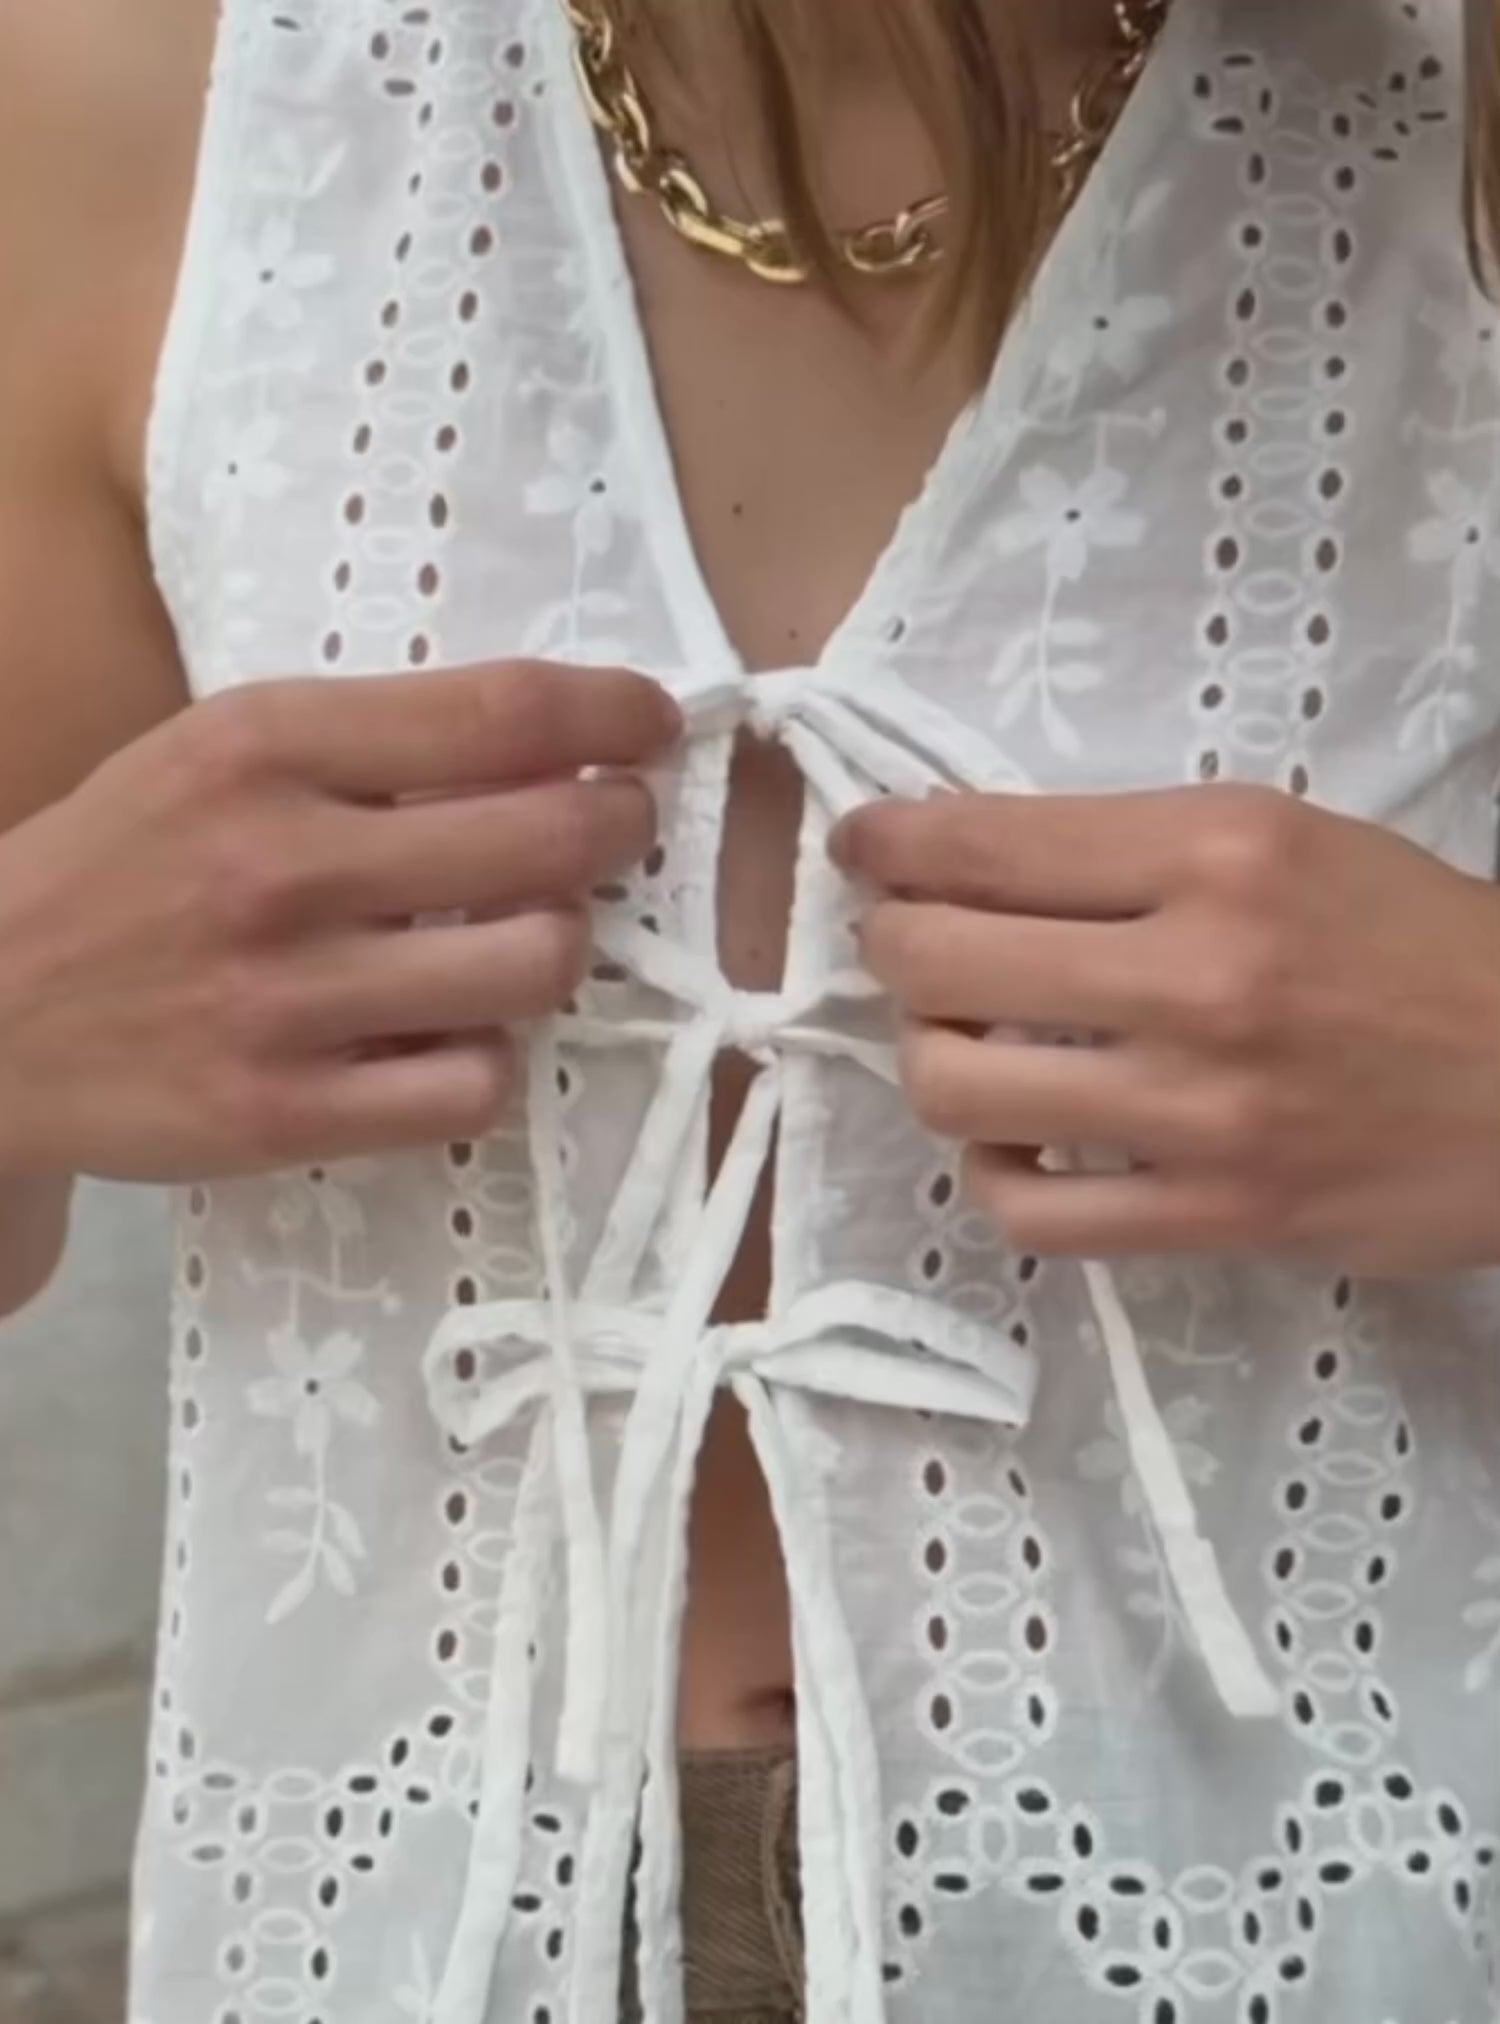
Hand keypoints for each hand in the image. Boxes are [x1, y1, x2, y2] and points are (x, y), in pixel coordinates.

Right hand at [0, 662, 678, 1179]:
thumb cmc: (122, 866)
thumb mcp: (218, 755)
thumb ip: (371, 743)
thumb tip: (558, 739)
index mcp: (268, 744)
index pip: (503, 710)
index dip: (614, 712)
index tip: (655, 725)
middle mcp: (284, 863)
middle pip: (550, 837)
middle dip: (619, 826)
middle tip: (618, 828)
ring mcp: (286, 999)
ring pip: (534, 968)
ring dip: (558, 948)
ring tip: (526, 937)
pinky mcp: (282, 1115)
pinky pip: (473, 1088)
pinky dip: (488, 1062)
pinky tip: (453, 1039)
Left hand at [832, 785, 1499, 1273]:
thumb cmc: (1422, 944)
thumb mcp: (1290, 841)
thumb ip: (1134, 849)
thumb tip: (966, 860)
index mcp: (1219, 852)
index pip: (984, 844)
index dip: (888, 846)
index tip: (860, 847)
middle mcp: (1199, 975)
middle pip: (940, 963)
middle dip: (890, 948)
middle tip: (908, 946)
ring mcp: (1203, 1110)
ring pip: (958, 1090)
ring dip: (933, 1061)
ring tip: (965, 1045)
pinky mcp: (1219, 1217)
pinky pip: (1031, 1209)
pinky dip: (997, 1172)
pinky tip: (1020, 1140)